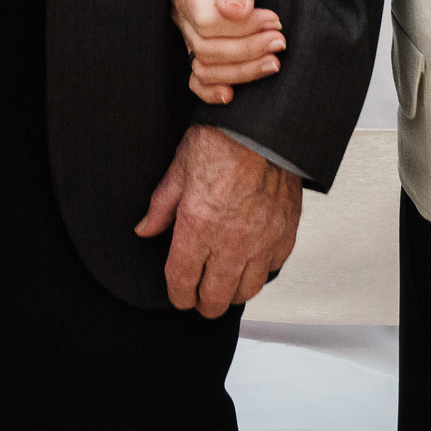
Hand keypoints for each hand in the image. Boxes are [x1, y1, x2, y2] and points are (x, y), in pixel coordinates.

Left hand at [132, 124, 301, 316]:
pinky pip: (272, 269)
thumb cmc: (222, 138)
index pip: (183, 282)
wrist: (266, 126)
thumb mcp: (180, 167)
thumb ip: (161, 205)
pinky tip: (250, 261)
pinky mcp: (285, 234)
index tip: (178, 295)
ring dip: (232, 292)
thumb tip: (145, 229)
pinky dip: (259, 271)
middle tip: (199, 299)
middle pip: (215, 298)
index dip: (177, 295)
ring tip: (224, 285)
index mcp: (197, 225)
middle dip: (203, 303)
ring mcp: (261, 240)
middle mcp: (230, 241)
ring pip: (246, 291)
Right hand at [170, 0, 282, 104]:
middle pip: (205, 48)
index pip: (206, 21)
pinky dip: (211, 91)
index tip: (274, 20)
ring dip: (241, 70)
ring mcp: (188, 32)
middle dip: (247, 49)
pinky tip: (232, 95)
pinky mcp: (201, 47)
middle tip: (281, 41)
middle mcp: (181, 11)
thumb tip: (234, 11)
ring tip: (274, 61)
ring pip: (204, 67)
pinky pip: (197, 78)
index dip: (242, 28)